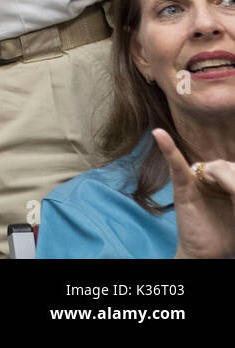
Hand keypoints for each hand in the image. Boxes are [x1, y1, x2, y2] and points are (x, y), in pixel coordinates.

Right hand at [153, 128, 234, 258]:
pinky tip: (159, 135)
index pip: (232, 168)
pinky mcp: (181, 188)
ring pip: (210, 167)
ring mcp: (193, 181)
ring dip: (222, 179)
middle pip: (225, 166)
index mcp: (224, 181)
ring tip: (228, 199)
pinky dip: (168, 149)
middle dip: (233, 182)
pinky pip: (176, 166)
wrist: (210, 252)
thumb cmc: (228, 230)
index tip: (234, 197)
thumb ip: (233, 187)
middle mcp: (208, 178)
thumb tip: (225, 172)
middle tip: (233, 200)